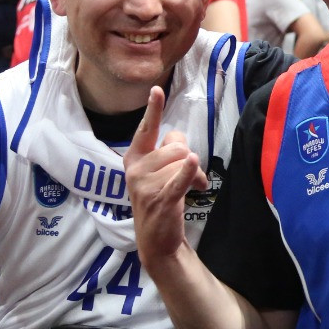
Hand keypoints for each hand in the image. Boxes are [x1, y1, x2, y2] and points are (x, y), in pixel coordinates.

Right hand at [125, 86, 206, 266]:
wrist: (156, 239)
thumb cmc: (160, 198)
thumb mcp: (158, 172)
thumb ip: (168, 152)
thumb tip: (185, 151)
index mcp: (134, 158)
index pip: (147, 129)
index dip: (153, 109)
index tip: (156, 89)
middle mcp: (136, 169)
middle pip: (177, 145)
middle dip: (189, 159)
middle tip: (189, 176)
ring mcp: (146, 185)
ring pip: (183, 161)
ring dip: (195, 174)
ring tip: (190, 188)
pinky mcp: (161, 199)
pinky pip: (178, 179)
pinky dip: (187, 172)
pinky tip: (192, 164)